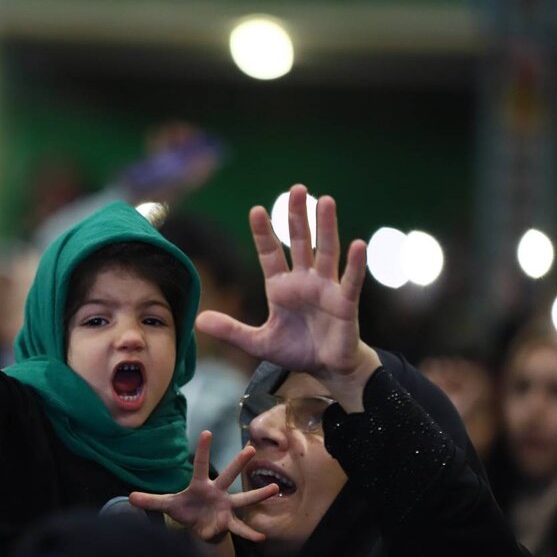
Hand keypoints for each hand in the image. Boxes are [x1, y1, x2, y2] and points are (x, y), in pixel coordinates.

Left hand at [128, 431, 277, 542]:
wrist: (196, 526)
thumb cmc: (185, 510)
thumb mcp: (167, 505)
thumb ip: (150, 501)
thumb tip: (129, 498)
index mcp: (200, 484)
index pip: (200, 464)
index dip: (203, 450)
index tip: (207, 432)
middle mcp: (217, 492)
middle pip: (228, 475)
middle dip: (238, 463)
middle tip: (251, 447)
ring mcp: (225, 506)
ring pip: (243, 498)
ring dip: (258, 494)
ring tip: (275, 488)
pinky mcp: (228, 522)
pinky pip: (240, 528)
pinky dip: (249, 533)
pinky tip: (261, 536)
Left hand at [196, 184, 378, 406]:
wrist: (326, 368)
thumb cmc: (295, 350)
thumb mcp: (258, 342)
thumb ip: (231, 330)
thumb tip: (198, 320)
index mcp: (280, 286)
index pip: (270, 253)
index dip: (263, 232)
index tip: (255, 210)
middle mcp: (304, 280)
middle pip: (300, 242)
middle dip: (297, 216)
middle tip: (297, 188)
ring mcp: (326, 289)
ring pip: (326, 252)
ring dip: (326, 227)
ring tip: (326, 201)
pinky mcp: (345, 304)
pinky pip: (350, 281)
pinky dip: (354, 264)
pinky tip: (357, 244)